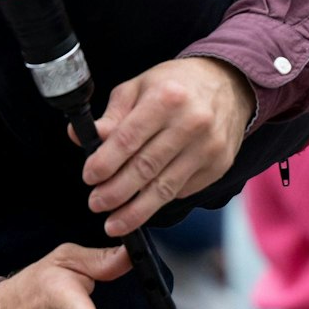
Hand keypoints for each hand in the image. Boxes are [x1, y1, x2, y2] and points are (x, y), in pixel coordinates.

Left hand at [76, 57, 254, 235]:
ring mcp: (208, 147)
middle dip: (116, 192)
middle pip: (146, 168)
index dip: (105, 162)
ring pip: (165, 188)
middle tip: (96, 203)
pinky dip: (159, 200)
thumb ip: (112, 116)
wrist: (228, 84)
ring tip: (114, 223)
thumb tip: (80, 137)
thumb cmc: (176, 85)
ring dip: (136, 210)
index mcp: (166, 98)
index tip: (89, 177)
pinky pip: (182, 191)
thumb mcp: (139, 87)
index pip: (129, 138)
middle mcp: (191, 123)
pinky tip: (143, 205)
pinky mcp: (218, 166)